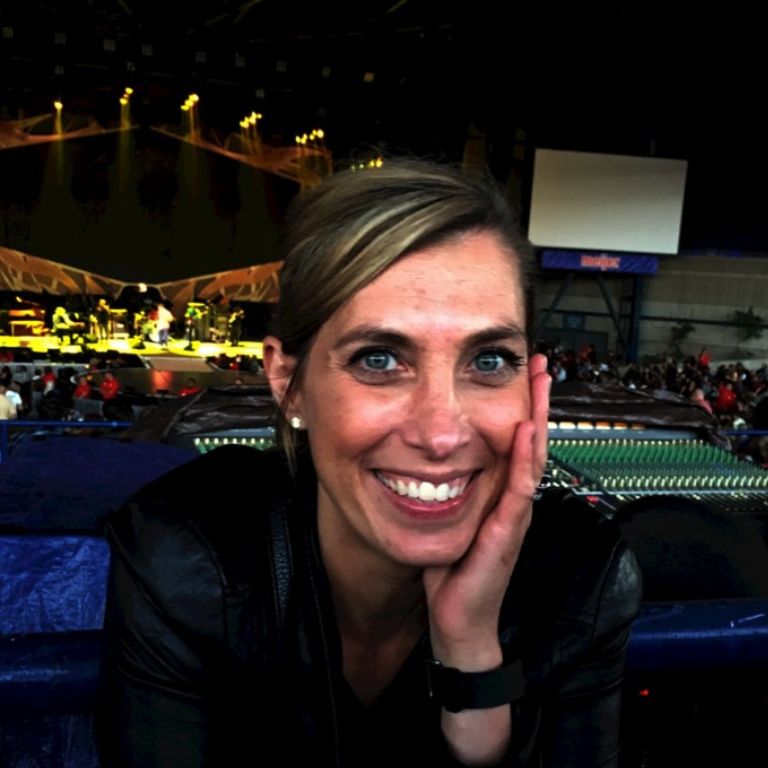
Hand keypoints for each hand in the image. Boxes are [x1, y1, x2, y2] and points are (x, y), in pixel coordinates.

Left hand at [423, 353, 550, 667]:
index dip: (520, 408)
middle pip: (531, 441)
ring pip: (531, 456)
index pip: (514, 443)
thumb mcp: (448, 522)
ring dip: (536, 417)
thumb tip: (422, 463)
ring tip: (540, 382)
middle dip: (535, 400)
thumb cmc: (453, 575)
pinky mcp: (506, 531)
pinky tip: (524, 431)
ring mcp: (513, 514)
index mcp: (499, 496)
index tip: (519, 373)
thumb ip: (444, 493)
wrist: (459, 622)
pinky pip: (517, 488)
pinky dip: (522, 458)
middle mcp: (512, 500)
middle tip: (538, 363)